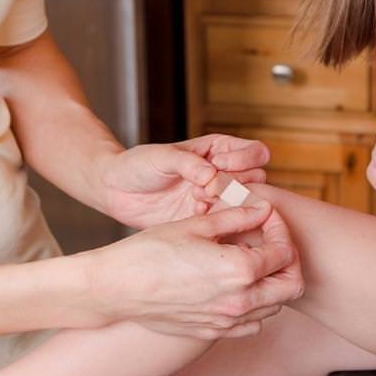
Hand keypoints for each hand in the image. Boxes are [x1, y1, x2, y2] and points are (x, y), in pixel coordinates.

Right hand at [85, 201, 303, 339]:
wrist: (116, 288)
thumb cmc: (149, 251)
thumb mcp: (196, 225)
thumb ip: (237, 218)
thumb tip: (263, 210)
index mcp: (239, 269)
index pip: (284, 251)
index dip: (279, 229)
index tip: (265, 218)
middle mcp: (239, 301)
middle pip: (291, 285)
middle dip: (288, 260)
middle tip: (270, 241)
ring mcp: (226, 322)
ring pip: (274, 306)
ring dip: (273, 282)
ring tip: (252, 260)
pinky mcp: (212, 333)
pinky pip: (251, 324)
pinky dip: (256, 305)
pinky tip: (237, 286)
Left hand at [100, 134, 269, 228]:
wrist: (117, 191)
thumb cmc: (139, 165)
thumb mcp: (162, 157)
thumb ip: (188, 163)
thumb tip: (211, 174)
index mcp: (219, 150)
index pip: (256, 152)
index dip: (243, 159)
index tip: (216, 165)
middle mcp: (224, 174)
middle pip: (257, 180)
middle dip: (235, 185)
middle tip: (206, 189)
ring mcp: (217, 199)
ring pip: (246, 205)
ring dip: (227, 204)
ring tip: (198, 201)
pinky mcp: (207, 221)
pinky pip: (228, 225)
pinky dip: (217, 221)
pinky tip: (195, 216)